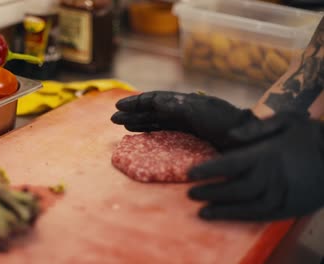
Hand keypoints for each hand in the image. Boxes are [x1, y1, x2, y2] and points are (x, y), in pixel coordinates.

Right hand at [111, 91, 256, 149]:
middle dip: (133, 113)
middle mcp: (183, 110)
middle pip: (152, 110)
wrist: (247, 139)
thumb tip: (155, 101)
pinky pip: (165, 131)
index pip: (155, 99)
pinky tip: (141, 134)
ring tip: (121, 126)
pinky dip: (151, 131)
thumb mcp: (201, 112)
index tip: (118, 107)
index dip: (136, 103)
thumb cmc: (227, 125)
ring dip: (138, 123)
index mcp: (185, 102)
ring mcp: (186, 122)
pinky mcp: (190, 134)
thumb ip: (178, 105)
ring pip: (156, 121)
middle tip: (113, 119)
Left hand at [188, 112, 323, 220]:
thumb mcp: (288, 119)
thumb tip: (231, 135)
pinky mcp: (290, 208)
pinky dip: (243, 218)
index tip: (190, 173)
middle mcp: (272, 176)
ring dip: (223, 210)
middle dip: (211, 191)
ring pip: (247, 206)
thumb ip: (257, 126)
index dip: (209, 169)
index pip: (231, 163)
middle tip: (189, 194)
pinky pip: (263, 216)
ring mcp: (282, 194)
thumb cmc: (311, 135)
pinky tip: (227, 217)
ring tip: (202, 213)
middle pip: (235, 187)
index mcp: (268, 153)